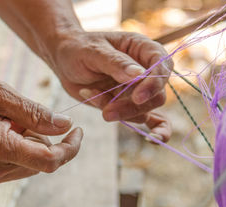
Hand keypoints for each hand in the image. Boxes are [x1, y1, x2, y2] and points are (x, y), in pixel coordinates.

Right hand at [0, 72, 82, 186]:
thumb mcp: (1, 94)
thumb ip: (36, 113)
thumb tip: (65, 126)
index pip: (49, 160)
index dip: (70, 148)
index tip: (77, 131)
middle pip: (40, 163)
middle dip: (43, 140)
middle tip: (21, 117)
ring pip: (28, 166)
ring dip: (28, 146)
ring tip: (5, 123)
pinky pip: (13, 168)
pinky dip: (16, 152)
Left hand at [50, 31, 172, 141]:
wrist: (64, 61)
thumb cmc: (78, 49)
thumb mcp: (93, 51)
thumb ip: (116, 63)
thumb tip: (139, 75)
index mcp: (142, 48)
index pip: (162, 65)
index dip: (154, 83)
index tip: (137, 97)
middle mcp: (146, 69)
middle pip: (156, 94)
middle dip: (133, 107)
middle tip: (107, 112)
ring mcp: (138, 89)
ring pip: (144, 110)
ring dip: (119, 112)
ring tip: (93, 96)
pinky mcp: (129, 105)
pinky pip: (148, 119)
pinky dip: (154, 130)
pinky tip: (153, 139)